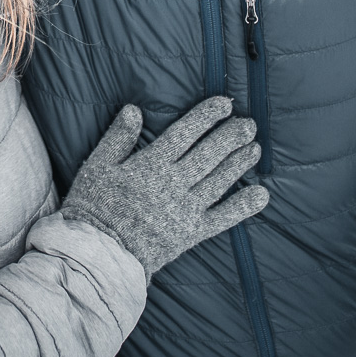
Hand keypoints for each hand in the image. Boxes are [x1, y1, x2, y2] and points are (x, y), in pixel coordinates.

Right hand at [61, 95, 268, 275]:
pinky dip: (243, 207)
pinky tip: (261, 195)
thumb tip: (133, 109)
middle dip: (230, 137)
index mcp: (149, 165)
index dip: (206, 117)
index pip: (184, 134)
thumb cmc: (93, 207)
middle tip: (248, 124)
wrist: (100, 252)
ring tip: (255, 148)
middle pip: (208, 154)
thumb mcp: (97, 166)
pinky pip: (223, 218)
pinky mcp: (192, 233)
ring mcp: (185, 209)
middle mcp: (172, 184)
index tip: (224, 104)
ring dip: (239, 163)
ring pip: (219, 180)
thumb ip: (117, 138)